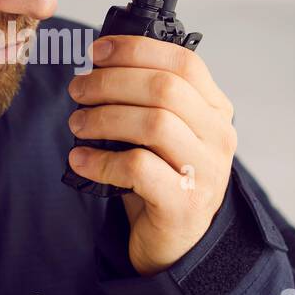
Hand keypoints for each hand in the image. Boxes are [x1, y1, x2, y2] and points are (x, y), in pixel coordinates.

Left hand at [66, 35, 237, 276]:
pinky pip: (138, 168)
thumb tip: (99, 64)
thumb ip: (147, 99)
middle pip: (165, 89)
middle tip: (78, 90)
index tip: (97, 52)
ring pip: (154, 123)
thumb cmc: (162, 179)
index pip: (184, 62)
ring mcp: (205, 171)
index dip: (136, 50)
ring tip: (77, 124)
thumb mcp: (163, 133)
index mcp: (215, 110)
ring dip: (105, 117)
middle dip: (111, 82)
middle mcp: (218, 137)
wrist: (176, 243)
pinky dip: (101, 160)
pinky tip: (80, 159)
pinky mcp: (183, 204)